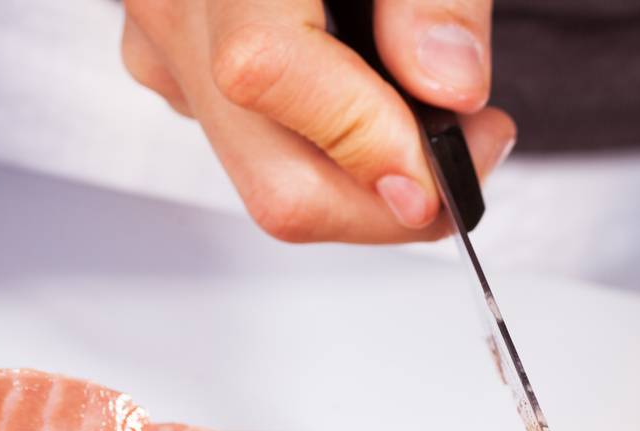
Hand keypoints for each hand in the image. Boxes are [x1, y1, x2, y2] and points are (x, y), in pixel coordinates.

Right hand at [121, 0, 515, 241]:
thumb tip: (445, 86)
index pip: (265, 71)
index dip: (364, 142)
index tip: (447, 173)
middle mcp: (173, 3)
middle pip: (275, 178)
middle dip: (393, 202)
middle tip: (475, 148)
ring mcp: (165, 48)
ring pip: (272, 181)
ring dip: (372, 182)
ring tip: (441, 114)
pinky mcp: (177, 74)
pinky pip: (259, 151)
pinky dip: (334, 151)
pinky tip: (376, 100)